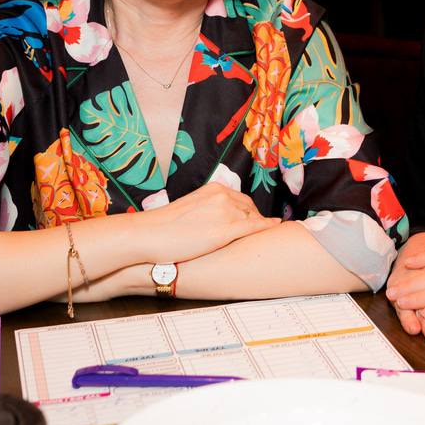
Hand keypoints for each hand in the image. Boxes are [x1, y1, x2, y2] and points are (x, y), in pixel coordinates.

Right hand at [137, 184, 279, 263]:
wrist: (148, 234)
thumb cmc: (163, 226)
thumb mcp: (190, 207)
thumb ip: (206, 207)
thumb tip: (214, 218)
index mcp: (213, 189)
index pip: (240, 198)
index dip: (249, 210)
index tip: (253, 218)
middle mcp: (221, 196)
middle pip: (249, 207)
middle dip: (255, 218)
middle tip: (259, 229)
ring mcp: (224, 213)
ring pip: (252, 217)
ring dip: (260, 225)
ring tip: (267, 234)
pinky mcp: (223, 232)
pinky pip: (252, 227)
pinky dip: (266, 226)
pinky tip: (276, 226)